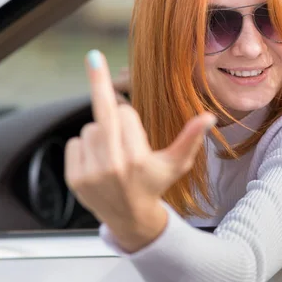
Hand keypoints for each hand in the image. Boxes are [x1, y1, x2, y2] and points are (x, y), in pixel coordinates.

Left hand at [65, 50, 215, 252]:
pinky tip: (97, 160)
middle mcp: (113, 166)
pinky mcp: (75, 179)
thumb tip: (208, 117)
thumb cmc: (154, 184)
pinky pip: (74, 143)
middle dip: (103, 93)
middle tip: (95, 64)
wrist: (130, 218)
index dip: (130, 117)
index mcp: (137, 159)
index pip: (125, 113)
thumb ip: (191, 138)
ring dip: (99, 133)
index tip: (134, 129)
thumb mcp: (176, 164)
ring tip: (111, 151)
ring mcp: (91, 173)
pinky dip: (83, 147)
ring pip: (89, 129)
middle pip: (103, 114)